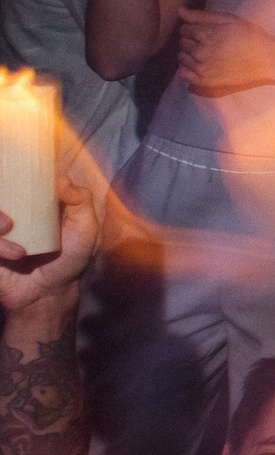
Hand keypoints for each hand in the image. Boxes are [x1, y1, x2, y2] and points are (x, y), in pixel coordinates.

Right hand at [0, 174, 98, 303]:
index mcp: (26, 200)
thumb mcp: (85, 227)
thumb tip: (61, 179)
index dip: (7, 171)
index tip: (9, 163)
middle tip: (8, 224)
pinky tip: (15, 255)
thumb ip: (80, 200)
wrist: (51, 291)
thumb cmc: (70, 256)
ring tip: (14, 245)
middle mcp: (6, 213)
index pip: (9, 179)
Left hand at [177, 9, 274, 94]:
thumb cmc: (251, 36)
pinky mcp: (205, 81)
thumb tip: (180, 10)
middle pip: (182, 43)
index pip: (184, 29)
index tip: (207, 31)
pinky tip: (200, 64)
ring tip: (207, 53)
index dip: (194, 28)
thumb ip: (203, 16)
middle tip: (209, 41)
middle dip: (192, 40)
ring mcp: (202, 68)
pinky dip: (186, 68)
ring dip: (190, 54)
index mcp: (207, 34)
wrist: (266, 60)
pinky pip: (183, 74)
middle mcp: (200, 52)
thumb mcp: (230, 20)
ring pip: (182, 57)